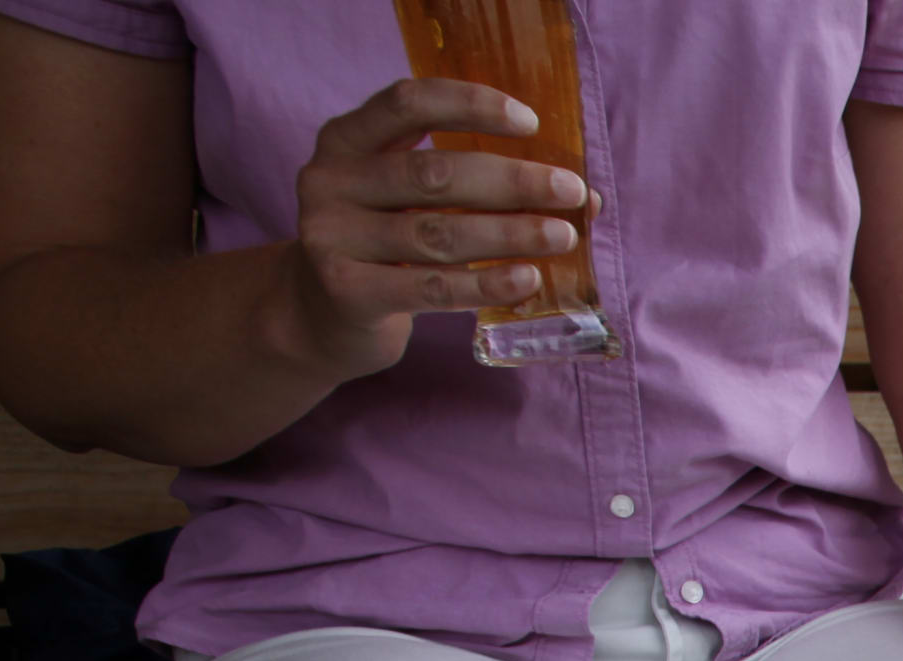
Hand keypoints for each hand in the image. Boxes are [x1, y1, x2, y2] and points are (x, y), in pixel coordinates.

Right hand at [277, 78, 586, 377]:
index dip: (470, 106)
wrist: (319, 315)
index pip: (408, 103)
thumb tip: (583, 197)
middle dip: (510, 181)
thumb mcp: (410, 201)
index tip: (529, 122)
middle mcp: (330, 179)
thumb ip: (474, 186)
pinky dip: (485, 284)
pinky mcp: (346, 291)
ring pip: (437, 233)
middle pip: (432, 174)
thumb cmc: (385, 246)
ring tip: (561, 236)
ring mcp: (331, 236)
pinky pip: (430, 286)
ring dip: (509, 233)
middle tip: (569, 192)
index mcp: (346, 138)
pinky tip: (527, 279)